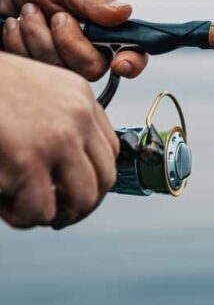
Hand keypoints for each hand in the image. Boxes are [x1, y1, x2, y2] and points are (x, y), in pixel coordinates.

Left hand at [0, 0, 147, 80]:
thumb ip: (93, 0)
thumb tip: (124, 12)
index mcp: (107, 32)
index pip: (133, 56)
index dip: (131, 63)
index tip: (118, 63)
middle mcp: (92, 52)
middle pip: (92, 69)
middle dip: (67, 41)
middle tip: (55, 16)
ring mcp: (67, 65)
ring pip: (61, 70)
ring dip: (38, 36)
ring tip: (30, 12)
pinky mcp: (43, 71)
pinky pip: (35, 69)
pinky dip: (20, 42)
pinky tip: (18, 25)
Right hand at [0, 53, 118, 229]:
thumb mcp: (39, 87)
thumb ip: (62, 117)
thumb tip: (73, 163)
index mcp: (81, 97)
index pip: (111, 151)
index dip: (95, 177)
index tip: (75, 188)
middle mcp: (78, 118)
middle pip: (105, 179)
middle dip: (83, 204)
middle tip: (60, 213)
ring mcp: (57, 139)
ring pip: (82, 200)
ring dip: (60, 215)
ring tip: (32, 211)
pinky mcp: (26, 160)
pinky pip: (41, 210)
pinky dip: (24, 217)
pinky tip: (6, 205)